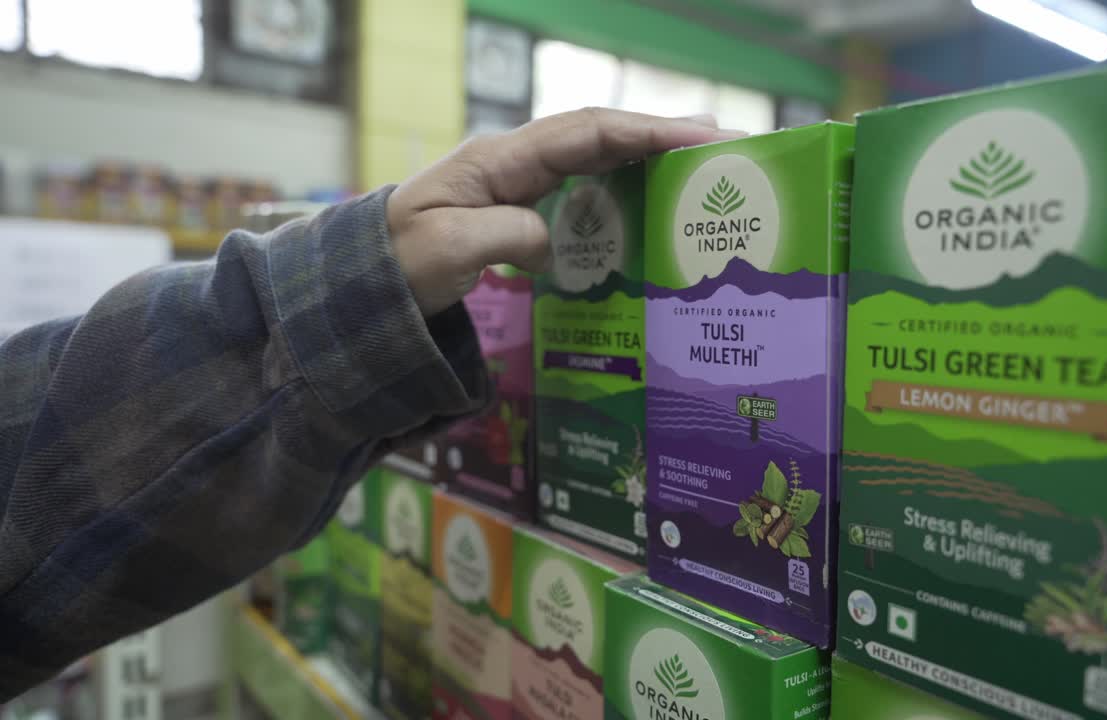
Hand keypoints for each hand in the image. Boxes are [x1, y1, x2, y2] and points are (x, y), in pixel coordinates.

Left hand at [387, 108, 743, 316]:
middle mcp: (516, 161)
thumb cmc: (399, 262)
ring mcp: (520, 183)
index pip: (587, 133)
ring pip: (597, 159)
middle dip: (663, 137)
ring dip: (649, 161)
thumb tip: (553, 242)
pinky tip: (651, 210)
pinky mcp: (522, 208)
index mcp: (501, 160)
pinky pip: (583, 191)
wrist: (365, 280)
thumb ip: (507, 237)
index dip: (646, 131)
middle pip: (602, 136)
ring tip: (700, 173)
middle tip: (724, 147)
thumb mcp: (447, 250)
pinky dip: (624, 192)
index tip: (700, 136)